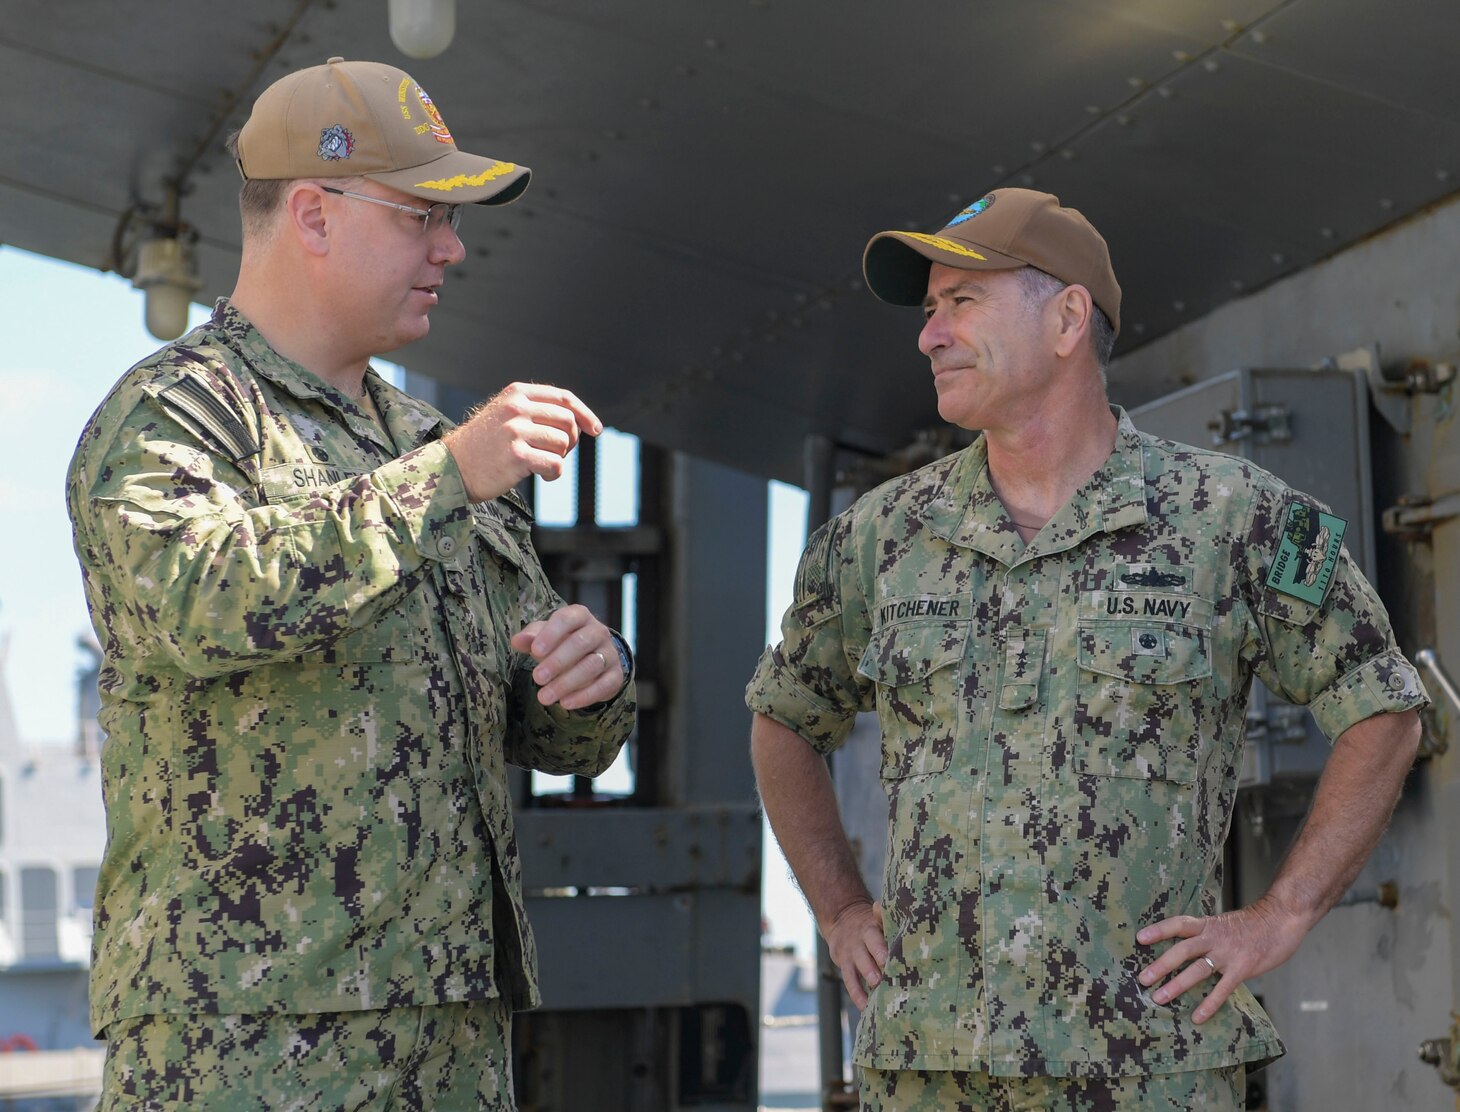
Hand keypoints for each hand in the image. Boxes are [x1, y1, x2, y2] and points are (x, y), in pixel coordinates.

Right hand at [444, 383, 601, 502]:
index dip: (584, 414)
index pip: (563, 398)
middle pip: (568, 421)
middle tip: (555, 454)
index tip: (595, 430)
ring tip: (540, 465)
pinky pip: (555, 464)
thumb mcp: (506, 415)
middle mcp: (516, 408)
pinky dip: (553, 473)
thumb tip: (579, 422)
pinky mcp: (516, 455)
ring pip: (563, 443)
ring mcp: (515, 431)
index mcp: (516, 394)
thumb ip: (536, 412)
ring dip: (558, 458)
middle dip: (570, 441)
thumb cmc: (483, 447)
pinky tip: (540, 476)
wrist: (450, 468)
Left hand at [511, 604, 624, 709]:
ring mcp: (610, 653)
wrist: (591, 658)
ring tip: (545, 697)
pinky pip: (604, 685)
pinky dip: (584, 696)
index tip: (535, 651)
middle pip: (581, 643)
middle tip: (537, 678)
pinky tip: (565, 703)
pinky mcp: (616, 675)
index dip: (551, 634)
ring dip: (567, 682)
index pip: (567, 619)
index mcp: (580, 616)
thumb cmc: (561, 643)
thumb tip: (518, 641)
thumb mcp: (545, 637)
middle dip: (557, 662)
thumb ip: (531, 638)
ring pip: (592, 665)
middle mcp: (598, 632)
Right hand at [823, 899, 887, 1009]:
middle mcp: (858, 941)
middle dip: (871, 967)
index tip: (886, 959)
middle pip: (863, 955)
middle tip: (880, 979)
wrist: (842, 919)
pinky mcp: (844, 965)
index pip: (873, 937)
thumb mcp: (874, 917)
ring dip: (863, 982)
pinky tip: (865, 1007)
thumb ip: (882, 917)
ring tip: (872, 996)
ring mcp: (849, 954)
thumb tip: (882, 908)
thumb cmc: (869, 923)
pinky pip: (849, 981)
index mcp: (869, 928)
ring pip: (855, 969)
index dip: (878, 947)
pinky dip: (857, 995)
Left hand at [1136, 897, 1309, 1023]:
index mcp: (1208, 925)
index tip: (1139, 938)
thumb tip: (1187, 948)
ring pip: (1197, 970)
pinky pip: (1222, 988)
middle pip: (1182, 949)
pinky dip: (1209, 1004)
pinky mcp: (1243, 968)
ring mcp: (1228, 953)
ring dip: (1177, 985)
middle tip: (1142, 979)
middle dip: (1161, 965)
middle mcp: (1214, 937)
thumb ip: (1206, 935)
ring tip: (1159, 998)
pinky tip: (1197, 1017)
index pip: (1178, 924)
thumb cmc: (1252, 924)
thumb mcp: (1224, 924)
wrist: (1281, 918)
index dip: (1159, 930)